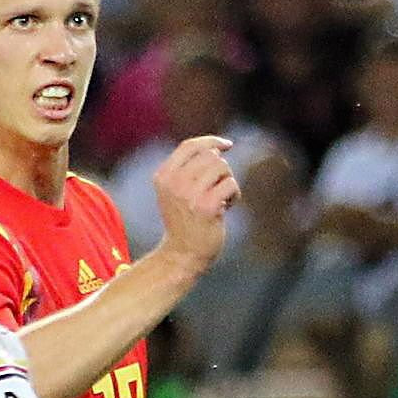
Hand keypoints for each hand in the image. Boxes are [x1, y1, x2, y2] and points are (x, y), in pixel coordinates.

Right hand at [151, 134, 239, 275]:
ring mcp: (189, 194)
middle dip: (221, 171)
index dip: (211, 141)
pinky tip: (227, 208)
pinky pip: (230, 184)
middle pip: (210, 156)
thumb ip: (188, 169)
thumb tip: (218, 148)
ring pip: (222, 167)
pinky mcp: (207, 206)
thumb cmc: (184, 222)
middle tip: (217, 190)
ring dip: (228, 182)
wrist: (182, 255)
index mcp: (163, 176)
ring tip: (222, 199)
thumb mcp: (175, 192)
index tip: (227, 145)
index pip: (190, 146)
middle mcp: (173, 182)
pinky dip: (234, 195)